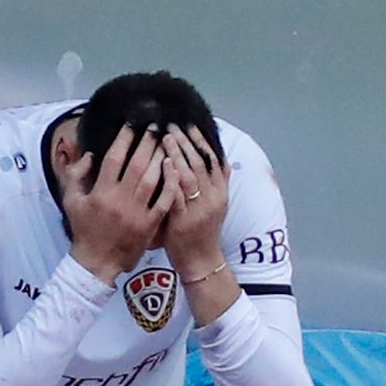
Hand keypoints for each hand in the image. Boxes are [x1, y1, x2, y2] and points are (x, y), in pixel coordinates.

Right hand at [61, 125, 169, 281]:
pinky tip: (175, 169)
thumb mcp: (71, 201)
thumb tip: (89, 155)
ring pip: (151, 179)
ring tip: (166, 142)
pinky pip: (164, 201)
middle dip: (147, 143)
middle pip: (136, 164)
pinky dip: (170, 184)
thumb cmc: (83, 230)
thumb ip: (75, 175)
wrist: (96, 262)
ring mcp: (136, 212)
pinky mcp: (149, 225)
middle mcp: (119, 200)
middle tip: (156, 127)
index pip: (114, 158)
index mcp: (100, 192)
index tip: (132, 124)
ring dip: (160, 158)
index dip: (124, 139)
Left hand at [157, 130, 231, 277]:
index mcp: (220, 192)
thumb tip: (221, 159)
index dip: (201, 140)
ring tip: (165, 136)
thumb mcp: (216, 204)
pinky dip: (172, 177)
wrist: (201, 261)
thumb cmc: (203, 231)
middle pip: (201, 162)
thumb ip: (217, 182)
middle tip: (172, 124)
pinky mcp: (184, 220)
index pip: (213, 159)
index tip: (189, 124)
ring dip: (178, 153)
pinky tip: (164, 163)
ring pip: (190, 174)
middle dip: (186, 141)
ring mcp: (199, 209)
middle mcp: (213, 197)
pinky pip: (178, 195)